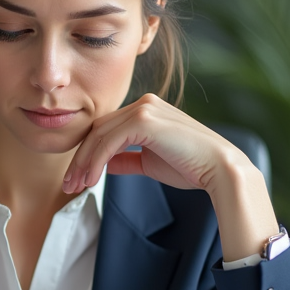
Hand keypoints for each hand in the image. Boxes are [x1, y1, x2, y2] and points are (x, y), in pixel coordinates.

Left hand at [61, 94, 278, 261]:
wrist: (220, 170)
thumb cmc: (191, 167)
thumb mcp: (151, 162)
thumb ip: (128, 159)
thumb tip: (106, 164)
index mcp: (146, 109)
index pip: (105, 129)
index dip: (87, 154)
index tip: (77, 179)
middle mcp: (144, 103)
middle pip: (97, 130)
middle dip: (80, 159)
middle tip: (69, 185)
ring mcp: (144, 108)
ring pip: (99, 135)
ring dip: (84, 163)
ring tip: (76, 186)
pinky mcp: (145, 120)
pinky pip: (109, 141)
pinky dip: (96, 161)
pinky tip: (92, 180)